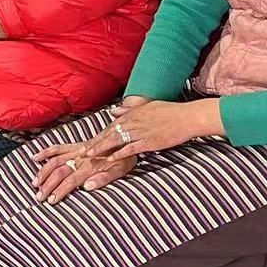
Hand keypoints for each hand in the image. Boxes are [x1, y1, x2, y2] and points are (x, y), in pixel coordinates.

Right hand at [31, 140, 135, 203]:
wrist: (126, 138)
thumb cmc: (125, 158)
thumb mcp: (121, 171)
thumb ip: (104, 179)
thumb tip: (86, 187)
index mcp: (91, 166)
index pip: (71, 180)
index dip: (60, 190)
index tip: (51, 201)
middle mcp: (80, 157)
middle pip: (59, 172)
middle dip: (48, 185)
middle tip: (39, 197)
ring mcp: (76, 150)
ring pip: (55, 161)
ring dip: (43, 172)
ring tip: (35, 183)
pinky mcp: (76, 146)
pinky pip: (59, 147)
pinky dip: (46, 152)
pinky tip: (35, 158)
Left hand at [85, 97, 222, 161]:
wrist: (187, 117)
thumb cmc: (169, 111)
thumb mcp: (146, 107)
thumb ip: (128, 110)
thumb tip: (112, 110)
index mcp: (131, 115)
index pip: (109, 127)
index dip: (97, 136)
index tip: (85, 143)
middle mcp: (133, 123)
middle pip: (108, 134)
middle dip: (93, 143)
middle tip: (79, 152)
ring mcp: (140, 132)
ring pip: (116, 141)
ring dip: (101, 148)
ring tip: (89, 155)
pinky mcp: (149, 141)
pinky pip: (131, 148)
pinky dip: (120, 153)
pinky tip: (110, 159)